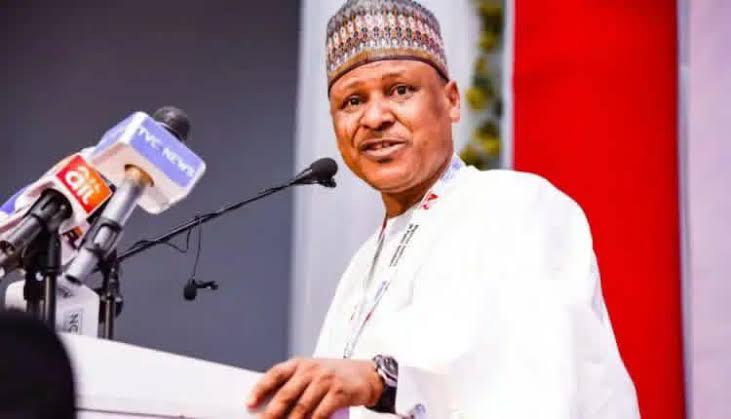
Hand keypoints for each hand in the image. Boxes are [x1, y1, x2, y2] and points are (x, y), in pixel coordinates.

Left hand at [247, 357, 383, 418]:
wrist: (366, 375)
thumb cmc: (334, 376)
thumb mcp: (313, 373)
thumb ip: (294, 384)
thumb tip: (272, 407)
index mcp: (300, 363)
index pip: (275, 374)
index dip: (260, 389)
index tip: (249, 404)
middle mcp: (311, 369)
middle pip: (286, 394)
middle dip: (271, 413)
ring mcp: (325, 380)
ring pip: (301, 407)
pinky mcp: (338, 392)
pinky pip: (320, 413)